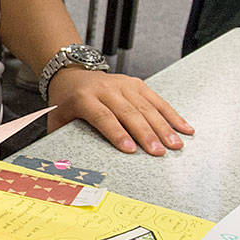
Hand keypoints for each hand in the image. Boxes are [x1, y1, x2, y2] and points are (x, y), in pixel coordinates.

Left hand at [47, 67, 192, 154]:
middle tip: (159, 152)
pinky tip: (185, 128)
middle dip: (146, 133)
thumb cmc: (65, 102)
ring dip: (163, 127)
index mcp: (84, 98)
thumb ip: (60, 137)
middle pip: (129, 112)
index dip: (117, 133)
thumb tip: (60, 166)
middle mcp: (106, 89)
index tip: (130, 150)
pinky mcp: (137, 83)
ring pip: (146, 106)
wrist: (71, 73)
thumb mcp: (55, 118)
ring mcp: (123, 84)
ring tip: (175, 145)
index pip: (103, 117)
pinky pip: (157, 100)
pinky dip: (172, 115)